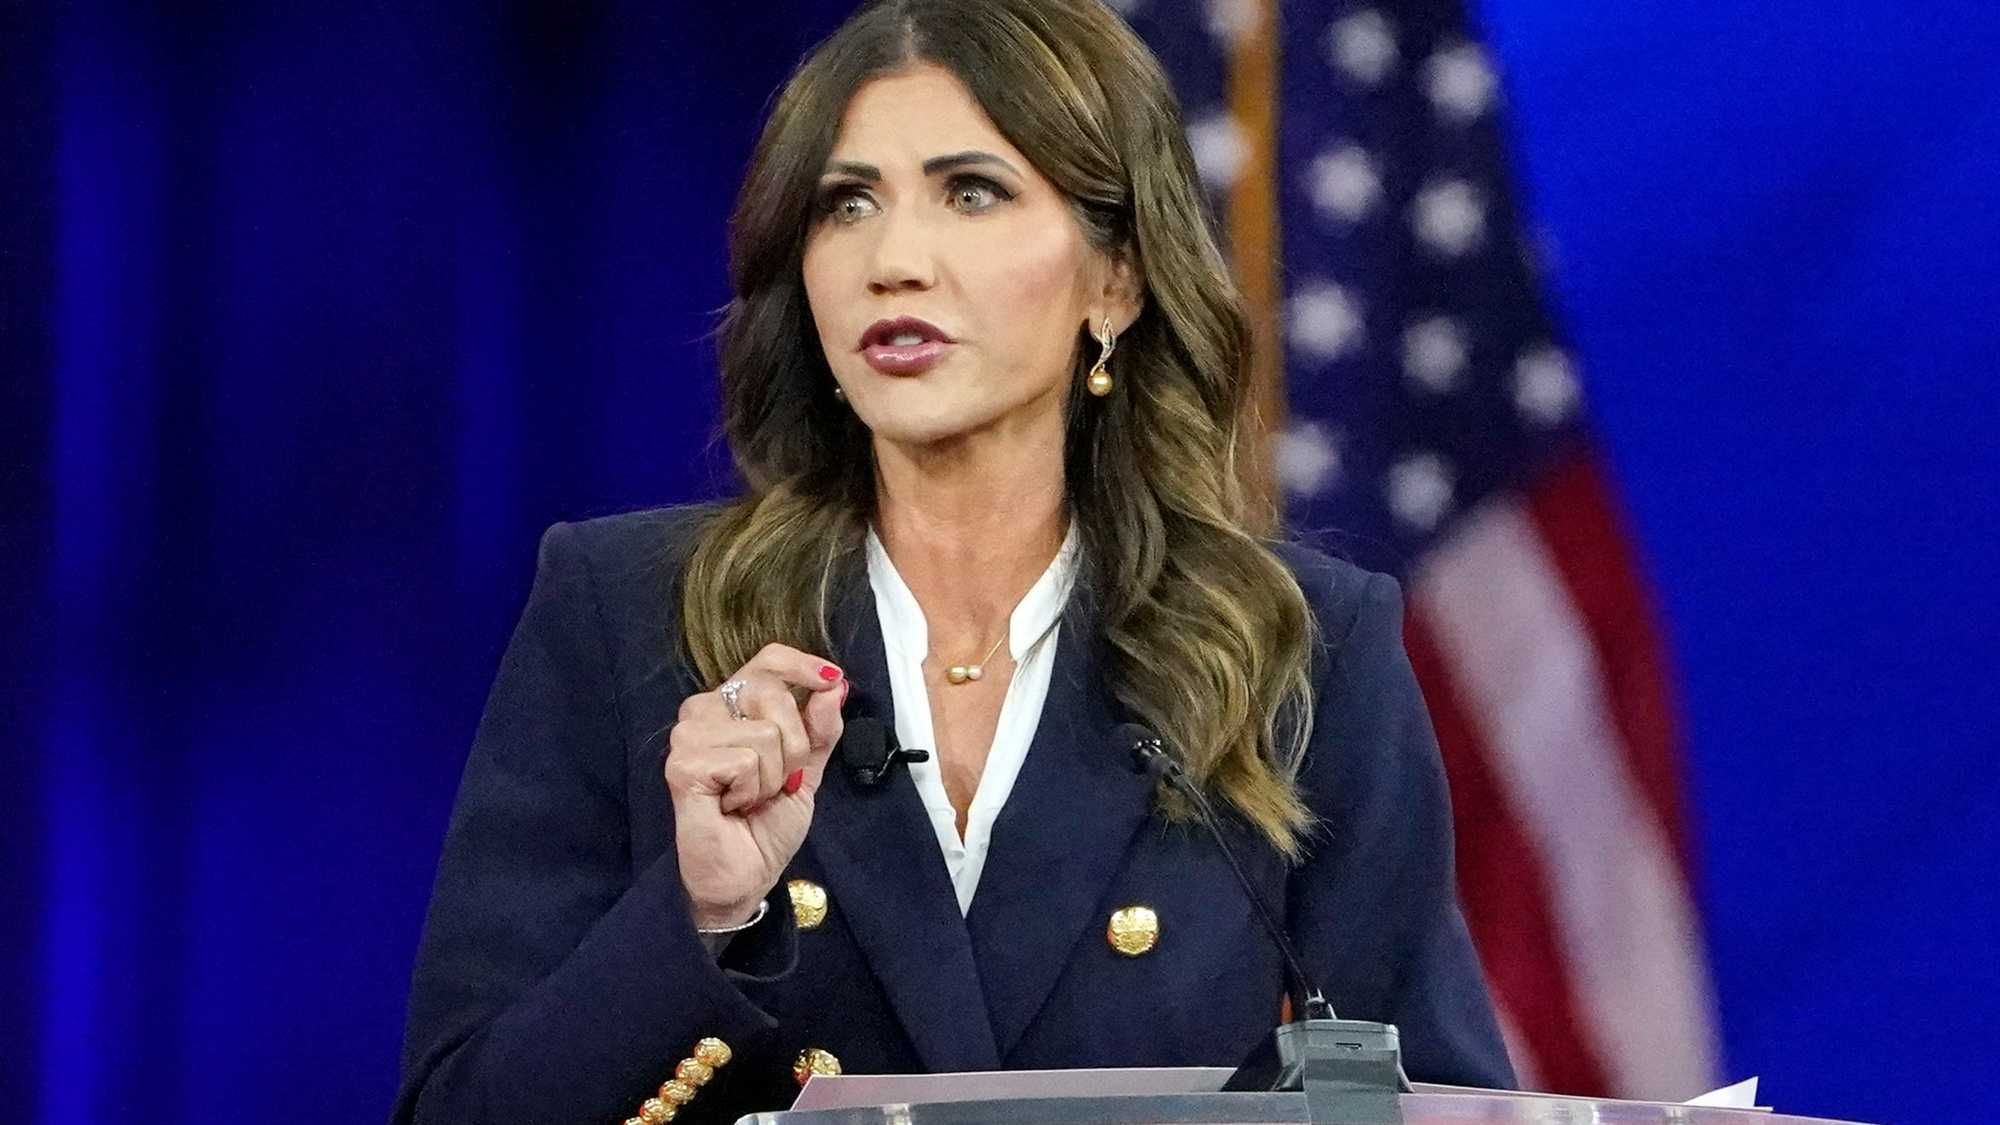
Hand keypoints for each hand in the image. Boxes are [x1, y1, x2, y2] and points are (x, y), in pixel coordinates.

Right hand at [665, 643, 846, 928]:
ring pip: (765, 731)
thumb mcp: (807, 770)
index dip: (802, 665)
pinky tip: (731, 808)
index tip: (831, 681)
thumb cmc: (765, 824)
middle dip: (793, 746)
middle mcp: (703, 711)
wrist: (746, 876)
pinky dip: (752, 791)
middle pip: (772, 692)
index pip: (767, 660)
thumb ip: (820, 729)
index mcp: (731, 705)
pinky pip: (745, 761)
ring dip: (772, 777)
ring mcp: (688, 736)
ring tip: (748, 799)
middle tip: (774, 783)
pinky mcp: (683, 765)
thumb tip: (835, 687)